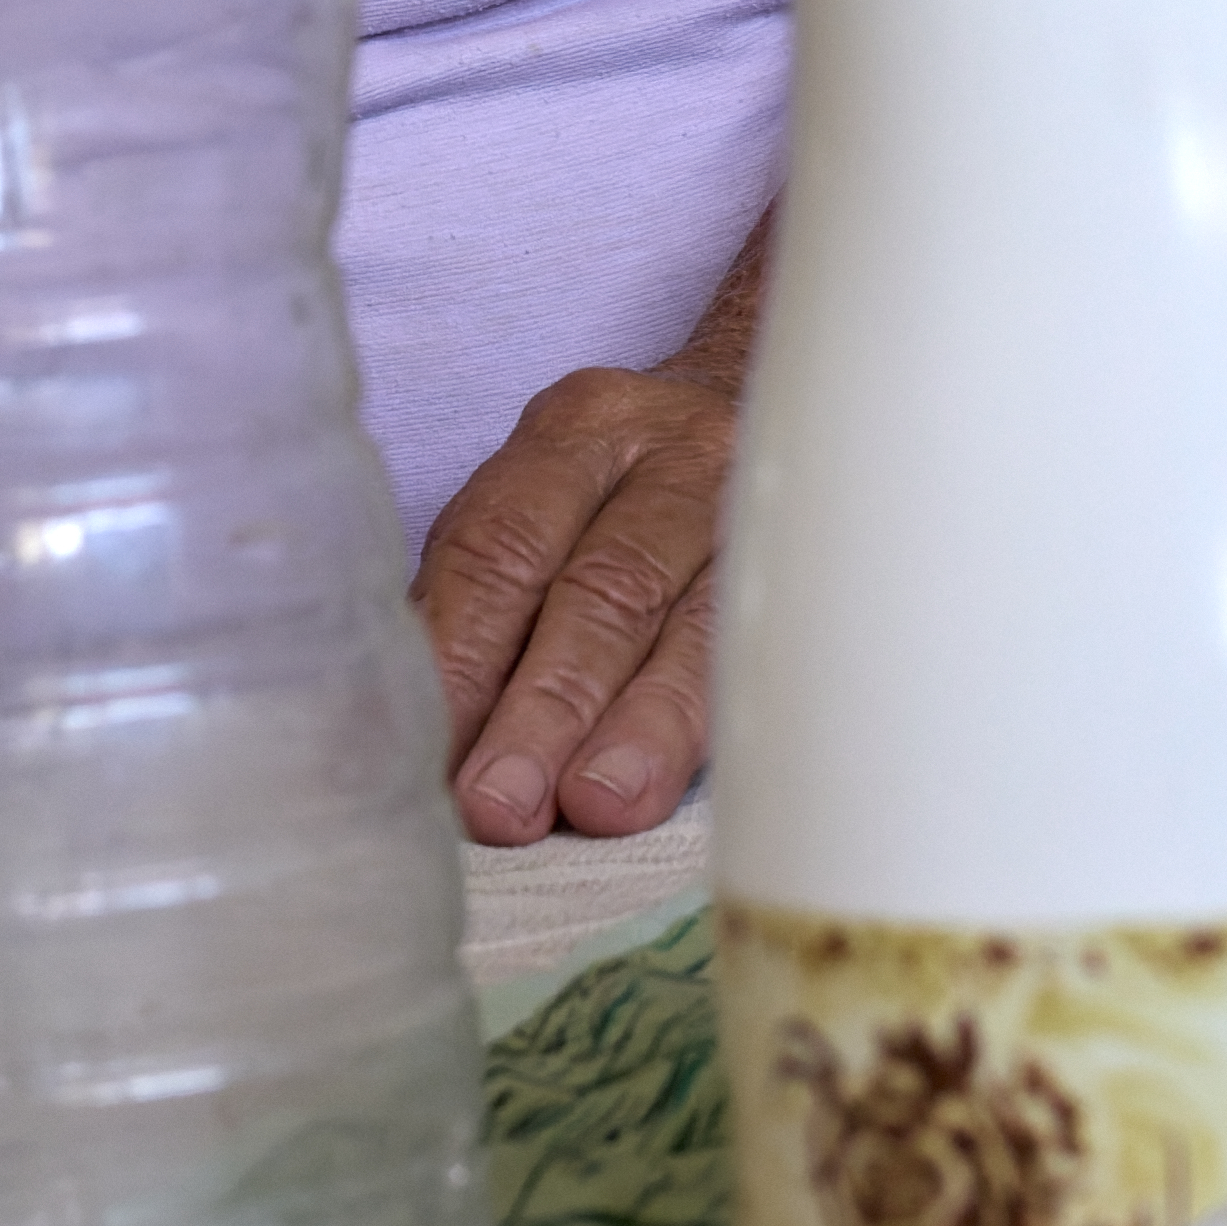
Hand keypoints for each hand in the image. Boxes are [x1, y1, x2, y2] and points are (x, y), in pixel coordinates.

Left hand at [409, 363, 726, 844]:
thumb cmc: (624, 493)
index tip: (430, 757)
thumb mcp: (546, 502)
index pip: (505, 544)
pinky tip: (678, 785)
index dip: (464, 656)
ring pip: (691, 626)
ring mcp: (755, 514)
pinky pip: (761, 657)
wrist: (768, 418)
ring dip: (636, 729)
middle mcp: (670, 458)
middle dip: (545, 707)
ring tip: (594, 806)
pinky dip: (707, 729)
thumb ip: (484, 597)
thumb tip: (415, 726)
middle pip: (601, 587)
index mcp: (579, 430)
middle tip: (502, 804)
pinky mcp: (812, 575)